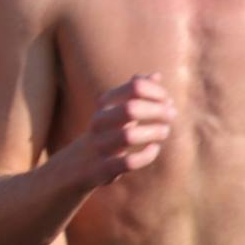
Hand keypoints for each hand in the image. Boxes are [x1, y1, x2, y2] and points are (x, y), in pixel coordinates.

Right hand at [73, 74, 174, 188]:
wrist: (72, 167)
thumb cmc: (104, 135)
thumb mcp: (116, 112)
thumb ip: (135, 94)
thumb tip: (156, 75)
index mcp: (104, 105)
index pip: (134, 87)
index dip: (157, 92)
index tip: (167, 100)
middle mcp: (99, 122)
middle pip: (131, 109)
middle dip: (158, 111)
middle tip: (172, 115)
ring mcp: (99, 145)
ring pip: (128, 136)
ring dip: (154, 132)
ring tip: (164, 131)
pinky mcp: (103, 168)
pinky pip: (128, 162)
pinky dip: (146, 155)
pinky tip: (154, 149)